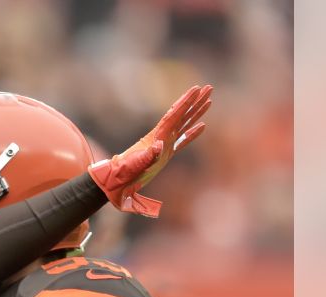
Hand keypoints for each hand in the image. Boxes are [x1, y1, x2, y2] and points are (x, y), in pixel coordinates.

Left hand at [88, 84, 212, 217]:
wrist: (116, 180)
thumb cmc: (124, 172)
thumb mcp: (136, 163)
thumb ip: (148, 155)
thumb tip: (159, 146)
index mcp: (156, 136)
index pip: (174, 115)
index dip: (186, 102)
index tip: (196, 88)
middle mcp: (162, 136)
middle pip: (182, 114)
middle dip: (195, 101)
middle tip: (208, 87)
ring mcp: (164, 144)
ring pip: (184, 124)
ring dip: (196, 112)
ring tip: (208, 100)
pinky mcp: (165, 154)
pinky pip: (182, 140)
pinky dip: (192, 133)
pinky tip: (202, 126)